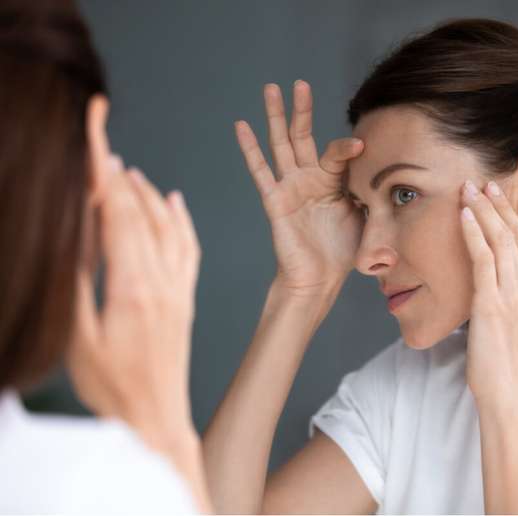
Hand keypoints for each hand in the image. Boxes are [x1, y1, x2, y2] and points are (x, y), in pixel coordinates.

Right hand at [69, 155, 200, 446]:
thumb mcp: (79, 340)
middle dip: (120, 176)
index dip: (104, 175)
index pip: (117, 216)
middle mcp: (161, 282)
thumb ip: (77, 286)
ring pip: (169, 228)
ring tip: (129, 172)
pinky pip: (189, 250)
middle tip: (103, 146)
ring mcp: (178, 290)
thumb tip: (72, 239)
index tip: (96, 142)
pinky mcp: (185, 299)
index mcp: (132, 288)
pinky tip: (175, 203)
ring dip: (148, 195)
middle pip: (141, 215)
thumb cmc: (112, 387)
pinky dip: (182, 221)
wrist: (156, 418)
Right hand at [235, 80, 364, 295]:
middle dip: (301, 109)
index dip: (348, 148)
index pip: (337, 153)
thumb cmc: (343, 251)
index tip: (362, 146)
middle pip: (303, 136)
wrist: (321, 278)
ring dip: (276, 116)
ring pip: (281, 144)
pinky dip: (250, 148)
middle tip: (299, 83)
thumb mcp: (367, 216)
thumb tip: (396, 178)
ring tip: (271, 88)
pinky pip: (260, 171)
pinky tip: (242, 126)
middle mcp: (310, 179)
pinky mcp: (275, 200)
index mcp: (333, 182)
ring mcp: (290, 187)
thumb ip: (373, 193)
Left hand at [459, 179, 517, 409]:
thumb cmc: (515, 358)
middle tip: (481, 181)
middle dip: (496, 205)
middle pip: (513, 234)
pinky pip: (482, 259)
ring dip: (482, 211)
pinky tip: (464, 215)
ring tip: (468, 189)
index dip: (511, 214)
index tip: (498, 193)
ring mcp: (511, 293)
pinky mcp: (490, 302)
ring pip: (498, 240)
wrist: (507, 390)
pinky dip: (473, 233)